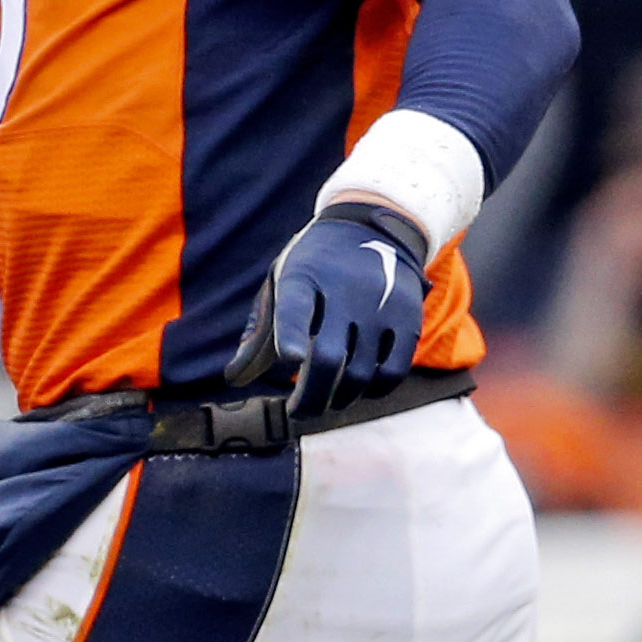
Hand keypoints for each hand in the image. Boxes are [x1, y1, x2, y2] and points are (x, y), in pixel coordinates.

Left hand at [226, 199, 431, 418]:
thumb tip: (232, 380)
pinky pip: (393, 370)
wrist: (372, 227)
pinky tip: (357, 392)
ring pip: (360, 372)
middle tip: (298, 413)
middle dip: (311, 397)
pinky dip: (374, 390)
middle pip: (329, 357)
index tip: (290, 359)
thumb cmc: (313, 267)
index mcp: (302, 277)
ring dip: (339, 398)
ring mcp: (380, 305)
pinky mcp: (408, 319)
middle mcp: (344, 291)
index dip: (292, 334)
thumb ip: (258, 334)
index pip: (296, 308)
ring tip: (325, 402)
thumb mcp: (281, 284)